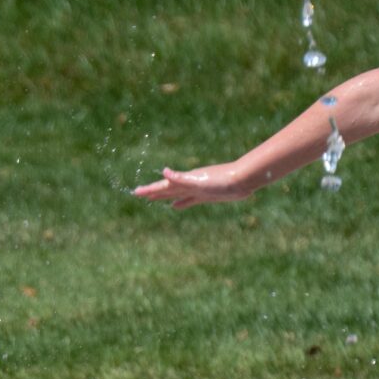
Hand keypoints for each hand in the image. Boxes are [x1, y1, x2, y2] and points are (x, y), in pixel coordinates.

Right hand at [133, 163, 255, 208]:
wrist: (242, 180)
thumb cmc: (222, 179)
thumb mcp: (199, 180)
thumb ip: (181, 178)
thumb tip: (164, 172)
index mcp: (186, 180)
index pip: (163, 185)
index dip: (150, 189)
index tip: (136, 192)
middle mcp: (189, 183)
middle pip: (167, 189)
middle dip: (153, 192)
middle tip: (139, 194)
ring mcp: (197, 189)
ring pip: (176, 194)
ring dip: (164, 196)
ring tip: (153, 199)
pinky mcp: (206, 195)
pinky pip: (189, 200)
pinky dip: (181, 203)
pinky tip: (175, 206)